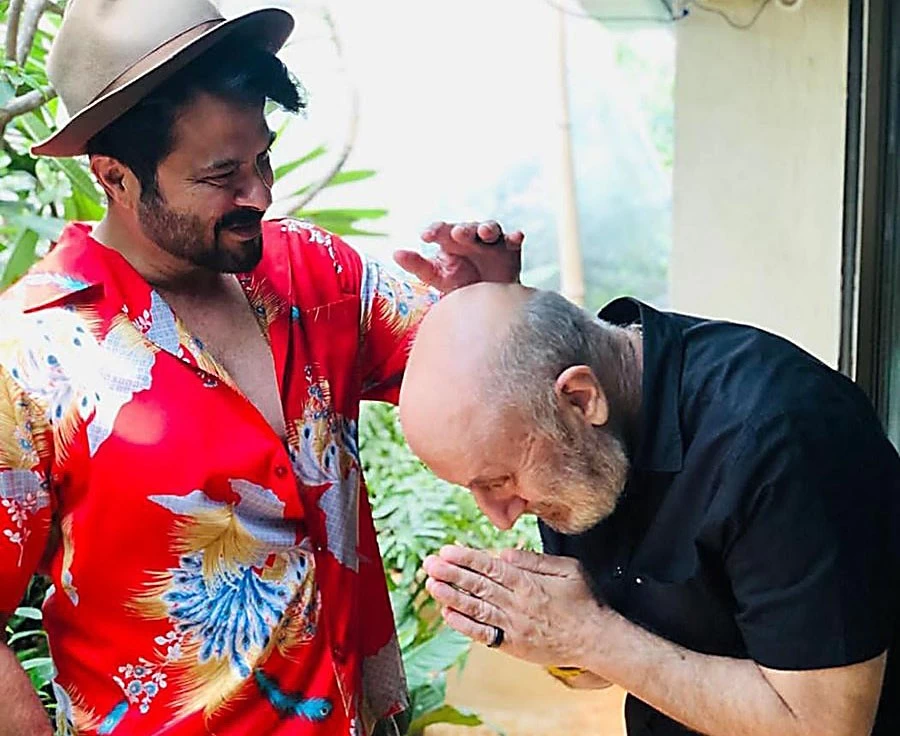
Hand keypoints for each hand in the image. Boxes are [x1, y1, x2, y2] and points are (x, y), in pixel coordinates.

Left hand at [393, 220, 522, 292]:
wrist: (487, 300)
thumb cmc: (459, 284)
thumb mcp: (437, 277)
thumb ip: (418, 266)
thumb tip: (395, 254)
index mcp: (451, 241)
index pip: (441, 231)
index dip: (435, 230)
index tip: (425, 236)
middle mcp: (471, 237)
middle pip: (467, 227)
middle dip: (463, 229)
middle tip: (458, 234)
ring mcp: (492, 242)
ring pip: (491, 228)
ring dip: (488, 228)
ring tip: (485, 233)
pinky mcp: (510, 249)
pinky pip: (514, 240)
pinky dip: (515, 237)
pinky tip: (516, 237)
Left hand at [423, 545, 606, 667]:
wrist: (595, 641)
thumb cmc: (584, 602)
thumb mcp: (567, 569)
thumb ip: (534, 560)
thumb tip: (503, 554)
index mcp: (529, 583)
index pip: (490, 568)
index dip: (466, 558)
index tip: (447, 551)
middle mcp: (517, 605)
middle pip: (478, 586)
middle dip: (451, 574)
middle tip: (429, 563)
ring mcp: (513, 626)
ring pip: (476, 609)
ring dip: (451, 597)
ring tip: (431, 585)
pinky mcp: (512, 645)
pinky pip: (484, 634)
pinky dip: (465, 625)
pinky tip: (448, 615)